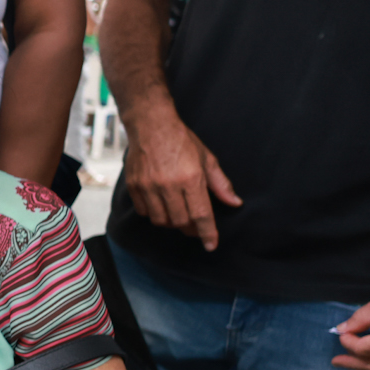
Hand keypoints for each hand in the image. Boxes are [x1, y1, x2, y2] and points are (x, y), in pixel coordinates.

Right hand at [121, 113, 242, 249]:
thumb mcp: (207, 159)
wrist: (151, 124)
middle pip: (181, 221)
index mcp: (191, 177)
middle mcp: (168, 185)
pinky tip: (161, 204)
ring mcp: (149, 186)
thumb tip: (234, 202)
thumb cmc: (181, 140)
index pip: (201, 214)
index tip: (211, 245)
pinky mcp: (135, 186)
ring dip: (172, 222)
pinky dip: (154, 213)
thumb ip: (220, 184)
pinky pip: (144, 212)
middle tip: (195, 225)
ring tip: (178, 213)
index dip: (207, 233)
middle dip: (190, 228)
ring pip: (161, 220)